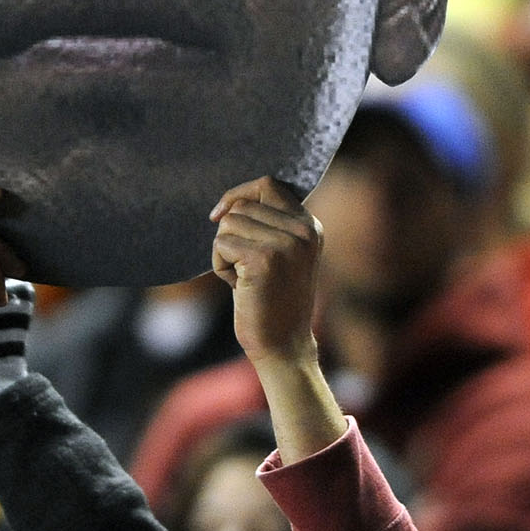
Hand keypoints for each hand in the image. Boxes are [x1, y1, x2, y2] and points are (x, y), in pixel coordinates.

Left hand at [211, 178, 322, 371]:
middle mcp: (303, 230)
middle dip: (231, 235)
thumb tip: (228, 203)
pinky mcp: (264, 260)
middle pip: (241, 206)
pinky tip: (238, 286)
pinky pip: (221, 245)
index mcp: (310, 225)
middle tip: (245, 267)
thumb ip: (269, 225)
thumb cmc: (274, 301)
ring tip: (243, 277)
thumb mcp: (283, 255)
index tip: (219, 215)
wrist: (284, 345)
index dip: (238, 195)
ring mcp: (286, 244)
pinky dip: (219, 266)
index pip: (268, 184)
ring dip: (224, 252)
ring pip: (228, 224)